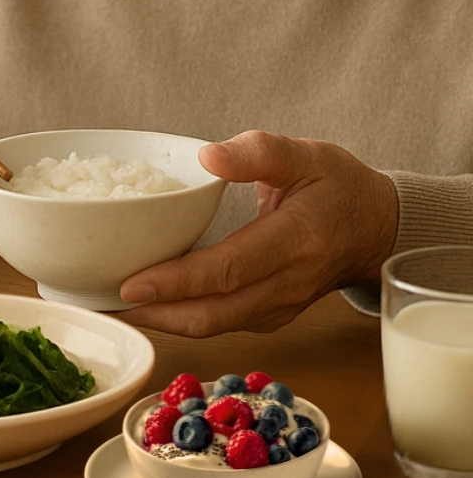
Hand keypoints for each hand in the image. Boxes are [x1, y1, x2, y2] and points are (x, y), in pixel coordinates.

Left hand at [117, 130, 398, 336]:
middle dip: (154, 314)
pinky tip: (145, 306)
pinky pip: (219, 324)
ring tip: (109, 308)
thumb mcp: (306, 154)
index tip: (129, 284)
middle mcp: (287, 283)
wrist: (375, 229)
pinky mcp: (268, 316)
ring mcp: (279, 307)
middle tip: (101, 304)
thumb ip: (257, 151)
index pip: (229, 269)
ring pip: (213, 326)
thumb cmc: (337, 187)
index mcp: (296, 240)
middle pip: (213, 313)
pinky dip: (179, 319)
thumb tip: (207, 155)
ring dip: (160, 322)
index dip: (177, 281)